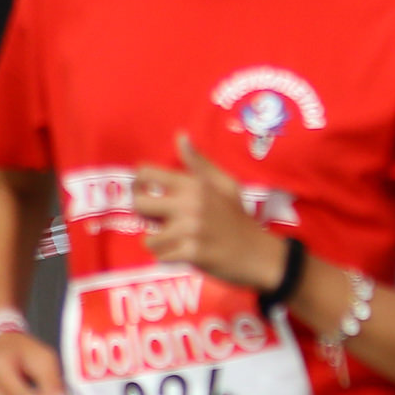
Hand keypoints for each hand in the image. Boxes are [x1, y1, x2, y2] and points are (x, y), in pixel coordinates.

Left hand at [136, 134, 286, 291]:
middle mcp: (190, 203)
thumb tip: (180, 136)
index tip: (145, 192)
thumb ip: (198, 162)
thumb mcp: (224, 183)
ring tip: (180, 239)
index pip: (146, 173)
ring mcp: (191, 229)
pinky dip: (170, 258)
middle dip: (145, 215)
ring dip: (161, 242)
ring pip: (149, 238)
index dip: (138, 183)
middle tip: (160, 220)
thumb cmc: (237, 216)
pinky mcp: (192, 253)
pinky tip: (187, 253)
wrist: (256, 253)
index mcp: (195, 184)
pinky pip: (160, 257)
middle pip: (139, 204)